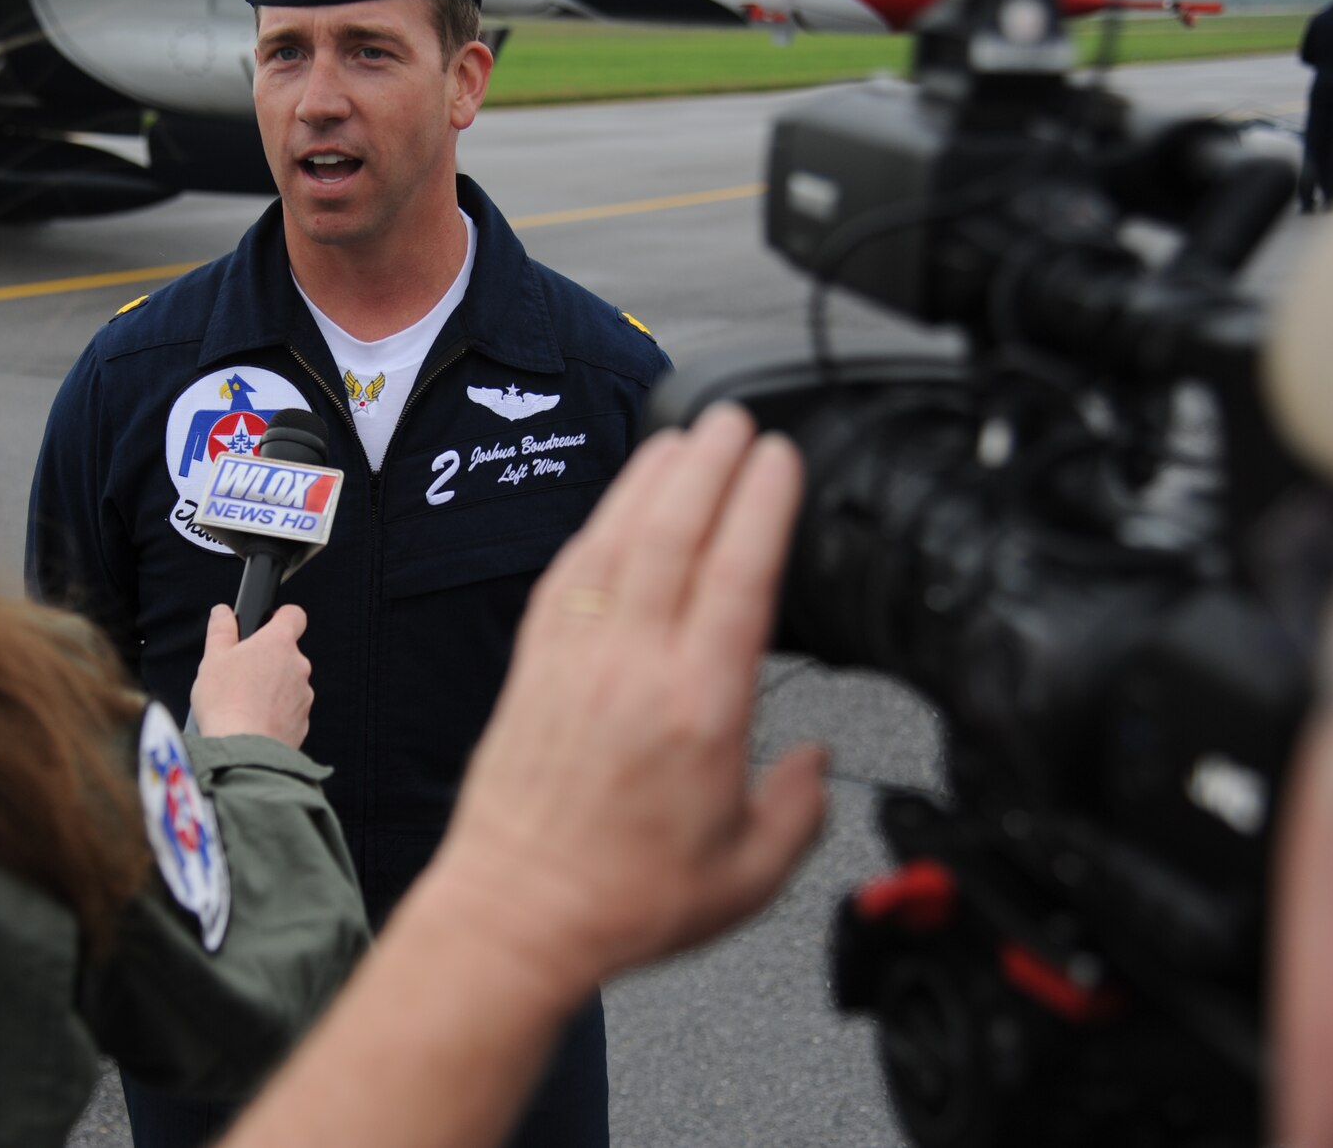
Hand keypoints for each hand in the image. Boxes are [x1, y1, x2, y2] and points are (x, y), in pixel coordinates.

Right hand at [189, 603, 314, 746]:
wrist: (242, 750)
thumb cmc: (225, 702)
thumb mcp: (213, 659)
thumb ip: (221, 630)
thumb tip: (223, 612)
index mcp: (278, 643)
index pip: (294, 615)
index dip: (281, 617)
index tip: (267, 624)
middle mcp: (298, 666)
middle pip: (287, 653)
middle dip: (267, 660)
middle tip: (240, 674)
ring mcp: (304, 695)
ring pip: (288, 683)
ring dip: (272, 688)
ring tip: (243, 703)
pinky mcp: (303, 721)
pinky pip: (289, 710)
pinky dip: (275, 712)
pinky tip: (253, 721)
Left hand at [428, 404, 826, 999]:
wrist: (515, 913)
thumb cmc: (622, 899)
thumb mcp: (750, 877)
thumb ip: (800, 811)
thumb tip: (817, 762)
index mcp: (699, 708)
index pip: (738, 575)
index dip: (762, 504)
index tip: (781, 457)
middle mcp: (633, 667)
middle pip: (675, 533)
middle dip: (709, 463)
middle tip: (736, 419)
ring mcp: (577, 657)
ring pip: (617, 540)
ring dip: (650, 479)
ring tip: (683, 437)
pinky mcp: (535, 664)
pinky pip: (569, 573)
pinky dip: (597, 526)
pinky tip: (616, 505)